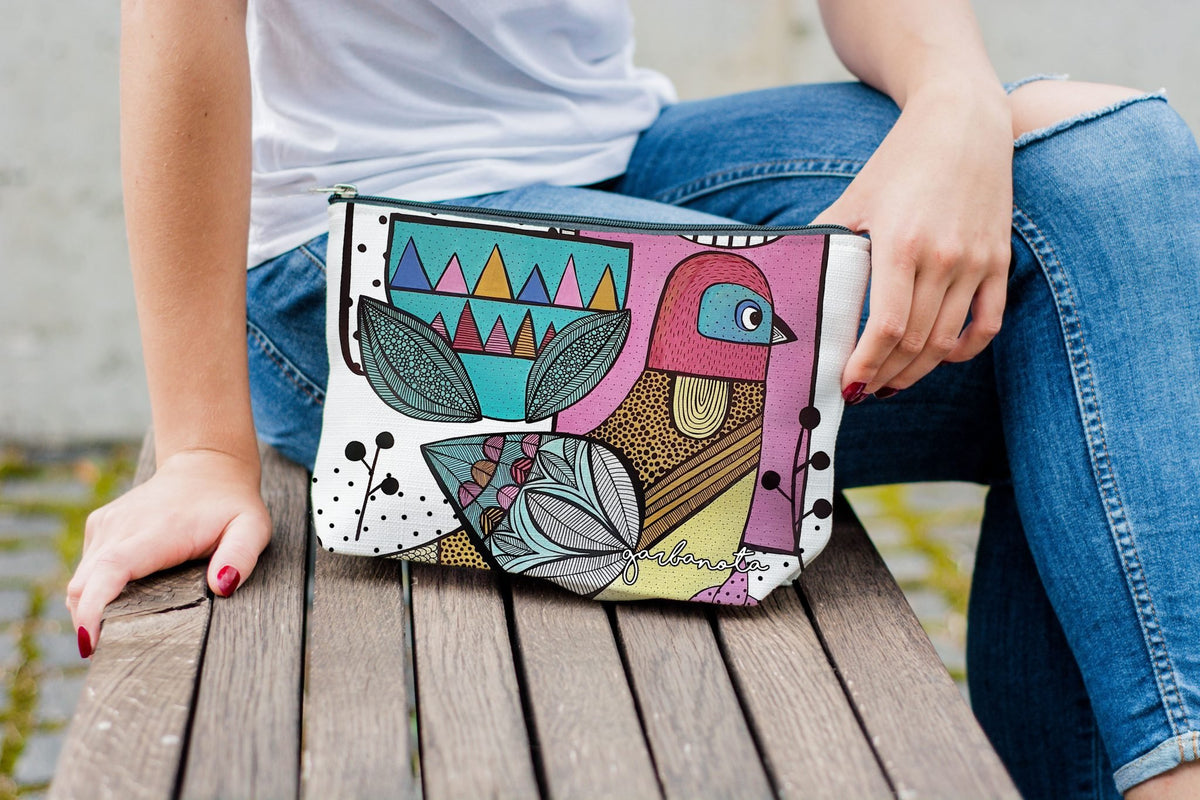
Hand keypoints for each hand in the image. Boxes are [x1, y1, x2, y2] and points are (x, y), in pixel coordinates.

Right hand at [66, 448, 270, 656]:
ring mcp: (107, 524)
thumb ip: (241, 557)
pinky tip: (118, 603)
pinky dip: (93, 591)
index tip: (91, 640)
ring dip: (90, 609)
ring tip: (115, 633)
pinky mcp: (100, 527)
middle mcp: (123, 525)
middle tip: (112, 651)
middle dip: (89, 621)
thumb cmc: (231, 503)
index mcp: (157, 529)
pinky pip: (86, 568)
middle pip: (85, 584)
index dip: (95, 608)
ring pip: (80, 580)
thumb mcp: (252, 527)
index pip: (111, 570)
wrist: (207, 465)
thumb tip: (221, 585)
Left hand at [813, 79, 1013, 399]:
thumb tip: (790, 279)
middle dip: (885, 375)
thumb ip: (826, 242)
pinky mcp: (1000, 259)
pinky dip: (963, 351)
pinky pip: (987, 323)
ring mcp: (977, 260)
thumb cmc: (898, 162)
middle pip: (915, 342)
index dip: (866, 364)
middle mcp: (943, 256)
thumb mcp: (853, 200)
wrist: (962, 121)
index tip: (848, 385)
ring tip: (891, 383)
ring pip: (947, 341)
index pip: (885, 327)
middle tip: (863, 391)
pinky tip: (939, 358)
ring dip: (917, 371)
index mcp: (900, 243)